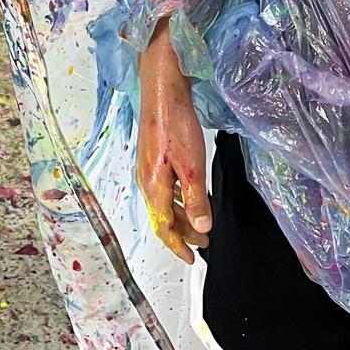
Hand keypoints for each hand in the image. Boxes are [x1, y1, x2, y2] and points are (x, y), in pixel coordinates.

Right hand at [136, 21, 210, 263]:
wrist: (162, 90)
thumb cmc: (175, 125)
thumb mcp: (192, 167)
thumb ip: (197, 199)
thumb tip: (201, 228)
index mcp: (153, 187)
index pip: (164, 227)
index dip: (178, 245)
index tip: (191, 258)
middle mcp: (146, 181)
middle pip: (163, 217)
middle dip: (183, 233)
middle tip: (204, 242)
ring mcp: (146, 168)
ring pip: (164, 203)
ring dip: (181, 216)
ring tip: (200, 223)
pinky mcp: (152, 157)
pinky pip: (163, 189)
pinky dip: (178, 200)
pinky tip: (190, 195)